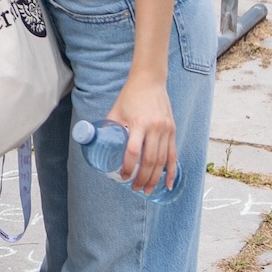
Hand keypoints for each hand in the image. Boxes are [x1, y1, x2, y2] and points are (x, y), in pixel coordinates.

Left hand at [108, 70, 177, 193]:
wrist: (150, 81)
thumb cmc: (130, 96)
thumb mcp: (116, 110)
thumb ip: (109, 127)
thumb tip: (97, 144)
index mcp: (138, 123)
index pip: (133, 151)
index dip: (128, 167)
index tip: (124, 176)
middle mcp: (154, 128)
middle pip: (150, 160)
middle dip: (142, 178)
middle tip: (135, 189)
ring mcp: (166, 130)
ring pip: (162, 160)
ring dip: (155, 178)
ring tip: (147, 190)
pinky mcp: (172, 130)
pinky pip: (173, 154)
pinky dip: (171, 171)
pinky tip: (168, 183)